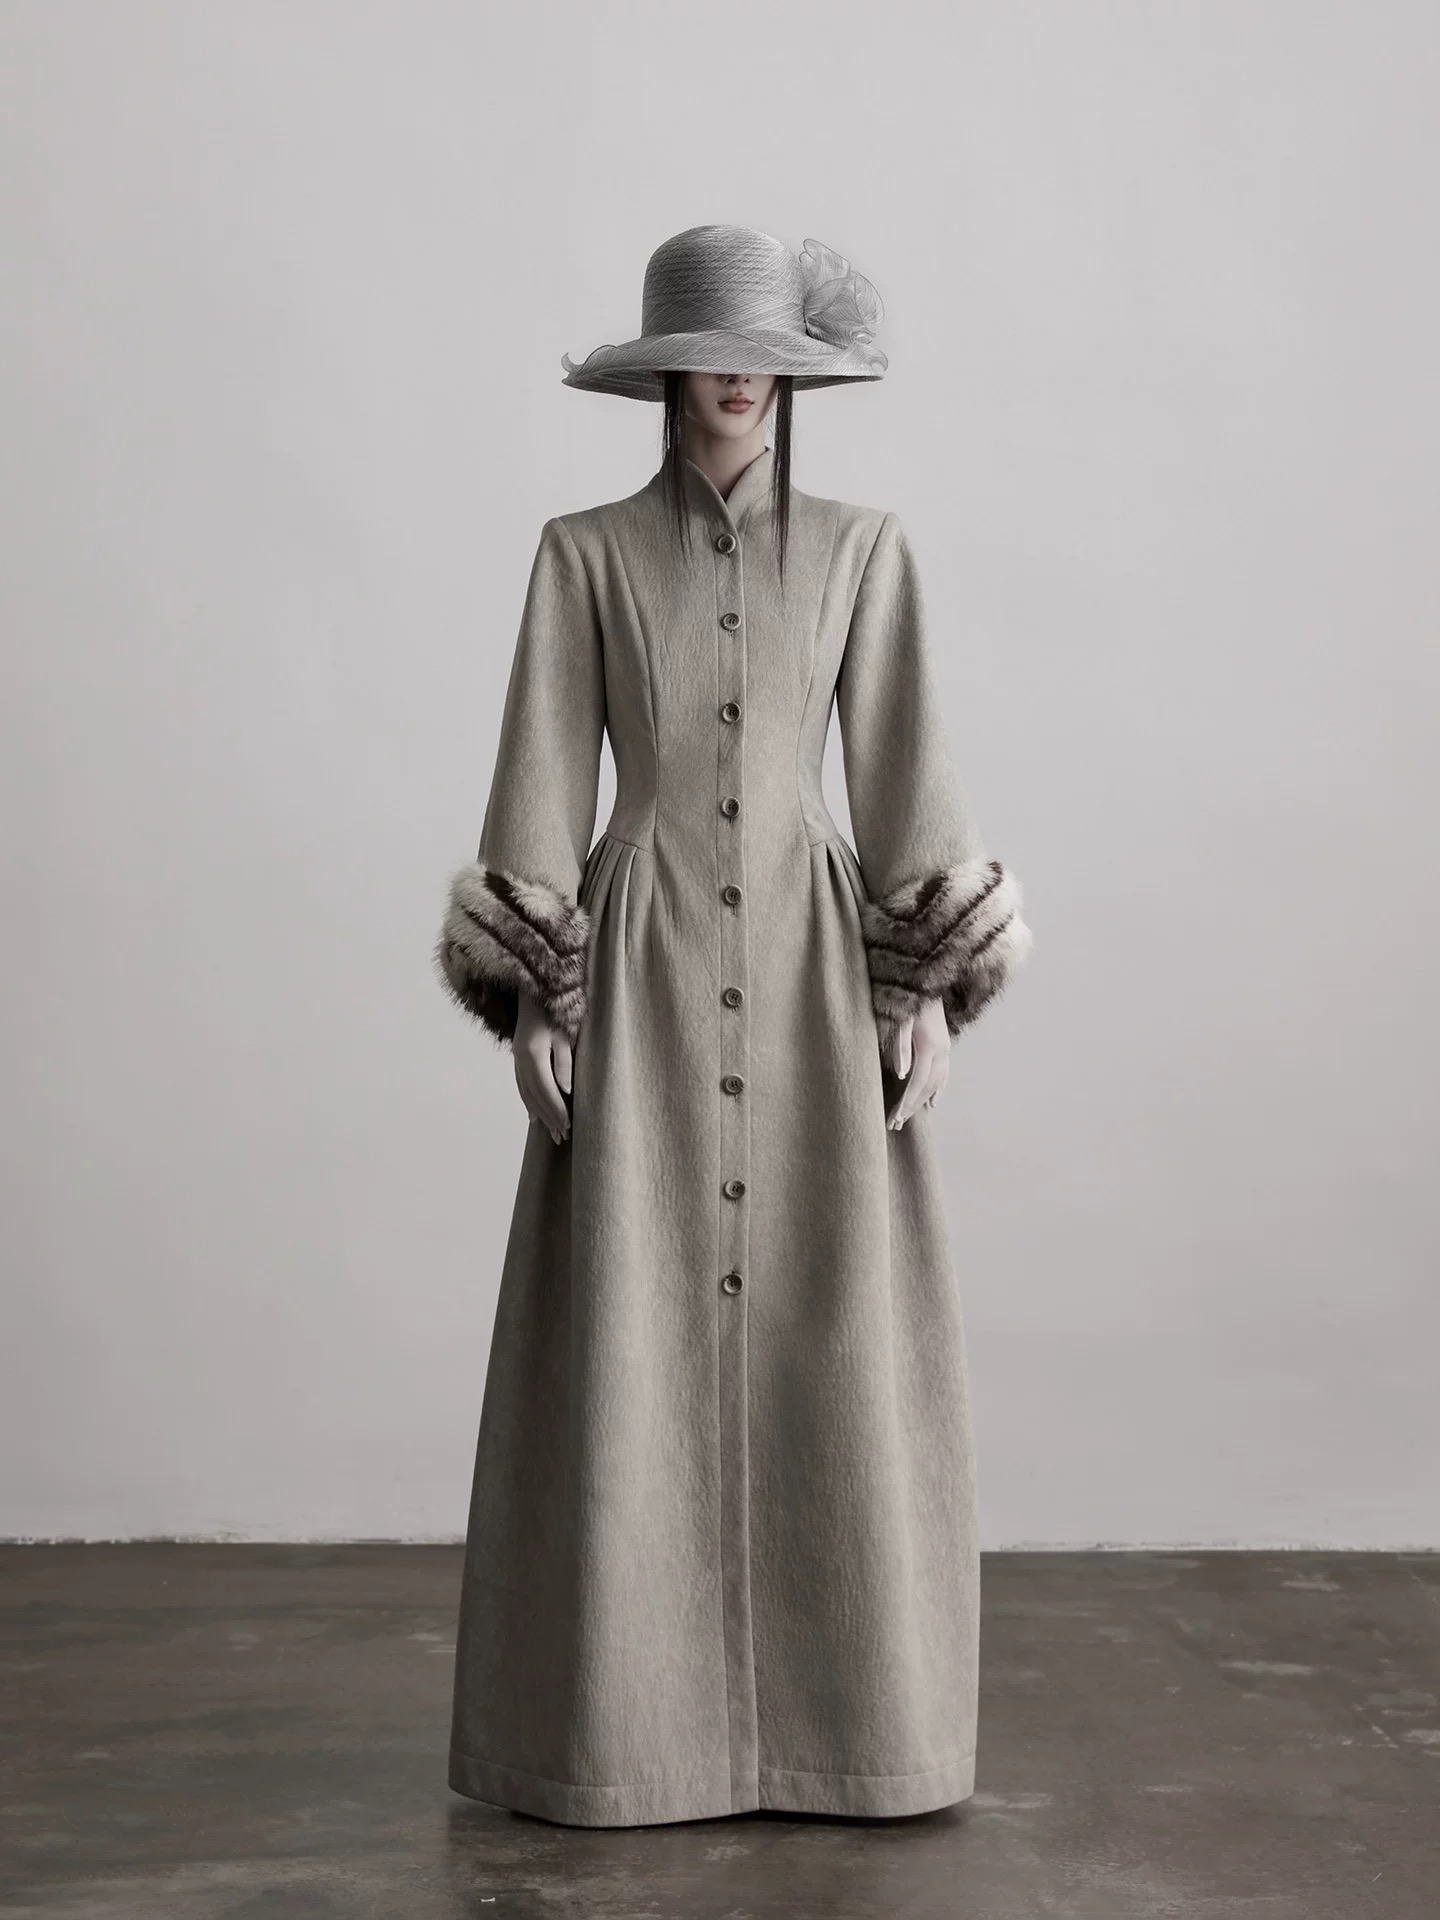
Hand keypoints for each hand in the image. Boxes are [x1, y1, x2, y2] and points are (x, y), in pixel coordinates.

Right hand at [513, 990, 574, 1144]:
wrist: (534, 990)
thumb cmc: (556, 1010)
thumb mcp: (565, 1034)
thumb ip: (564, 1062)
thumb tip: (565, 1091)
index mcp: (534, 1053)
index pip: (546, 1089)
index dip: (556, 1109)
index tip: (568, 1126)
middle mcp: (521, 1059)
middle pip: (535, 1095)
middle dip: (549, 1117)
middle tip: (561, 1136)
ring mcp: (517, 1058)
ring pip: (526, 1092)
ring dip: (538, 1113)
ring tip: (549, 1131)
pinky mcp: (518, 1056)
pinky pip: (521, 1085)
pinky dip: (528, 1101)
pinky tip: (533, 1114)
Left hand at [884, 995, 950, 1129]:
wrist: (928, 982)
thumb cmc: (910, 1000)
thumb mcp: (902, 1021)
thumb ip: (901, 1048)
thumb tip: (901, 1075)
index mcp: (929, 1047)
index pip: (917, 1083)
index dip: (906, 1103)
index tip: (895, 1118)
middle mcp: (942, 1051)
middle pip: (926, 1088)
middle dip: (911, 1107)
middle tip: (895, 1123)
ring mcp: (945, 1050)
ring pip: (936, 1084)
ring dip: (921, 1102)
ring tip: (907, 1117)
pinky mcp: (945, 1046)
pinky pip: (944, 1074)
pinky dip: (938, 1090)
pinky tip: (933, 1103)